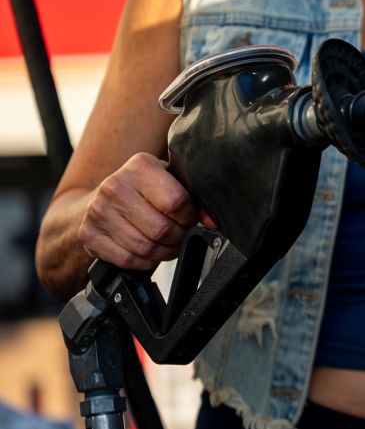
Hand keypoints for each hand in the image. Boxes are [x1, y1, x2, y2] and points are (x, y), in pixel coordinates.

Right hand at [78, 152, 205, 269]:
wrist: (99, 199)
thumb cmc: (143, 191)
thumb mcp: (169, 182)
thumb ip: (193, 198)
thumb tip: (213, 222)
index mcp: (140, 166)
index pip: (176, 202)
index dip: (189, 217)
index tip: (189, 218)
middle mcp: (115, 186)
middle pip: (161, 229)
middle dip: (178, 238)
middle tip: (180, 235)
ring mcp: (99, 211)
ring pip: (145, 247)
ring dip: (164, 252)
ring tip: (167, 244)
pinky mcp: (88, 234)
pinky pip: (128, 260)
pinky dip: (144, 262)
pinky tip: (148, 252)